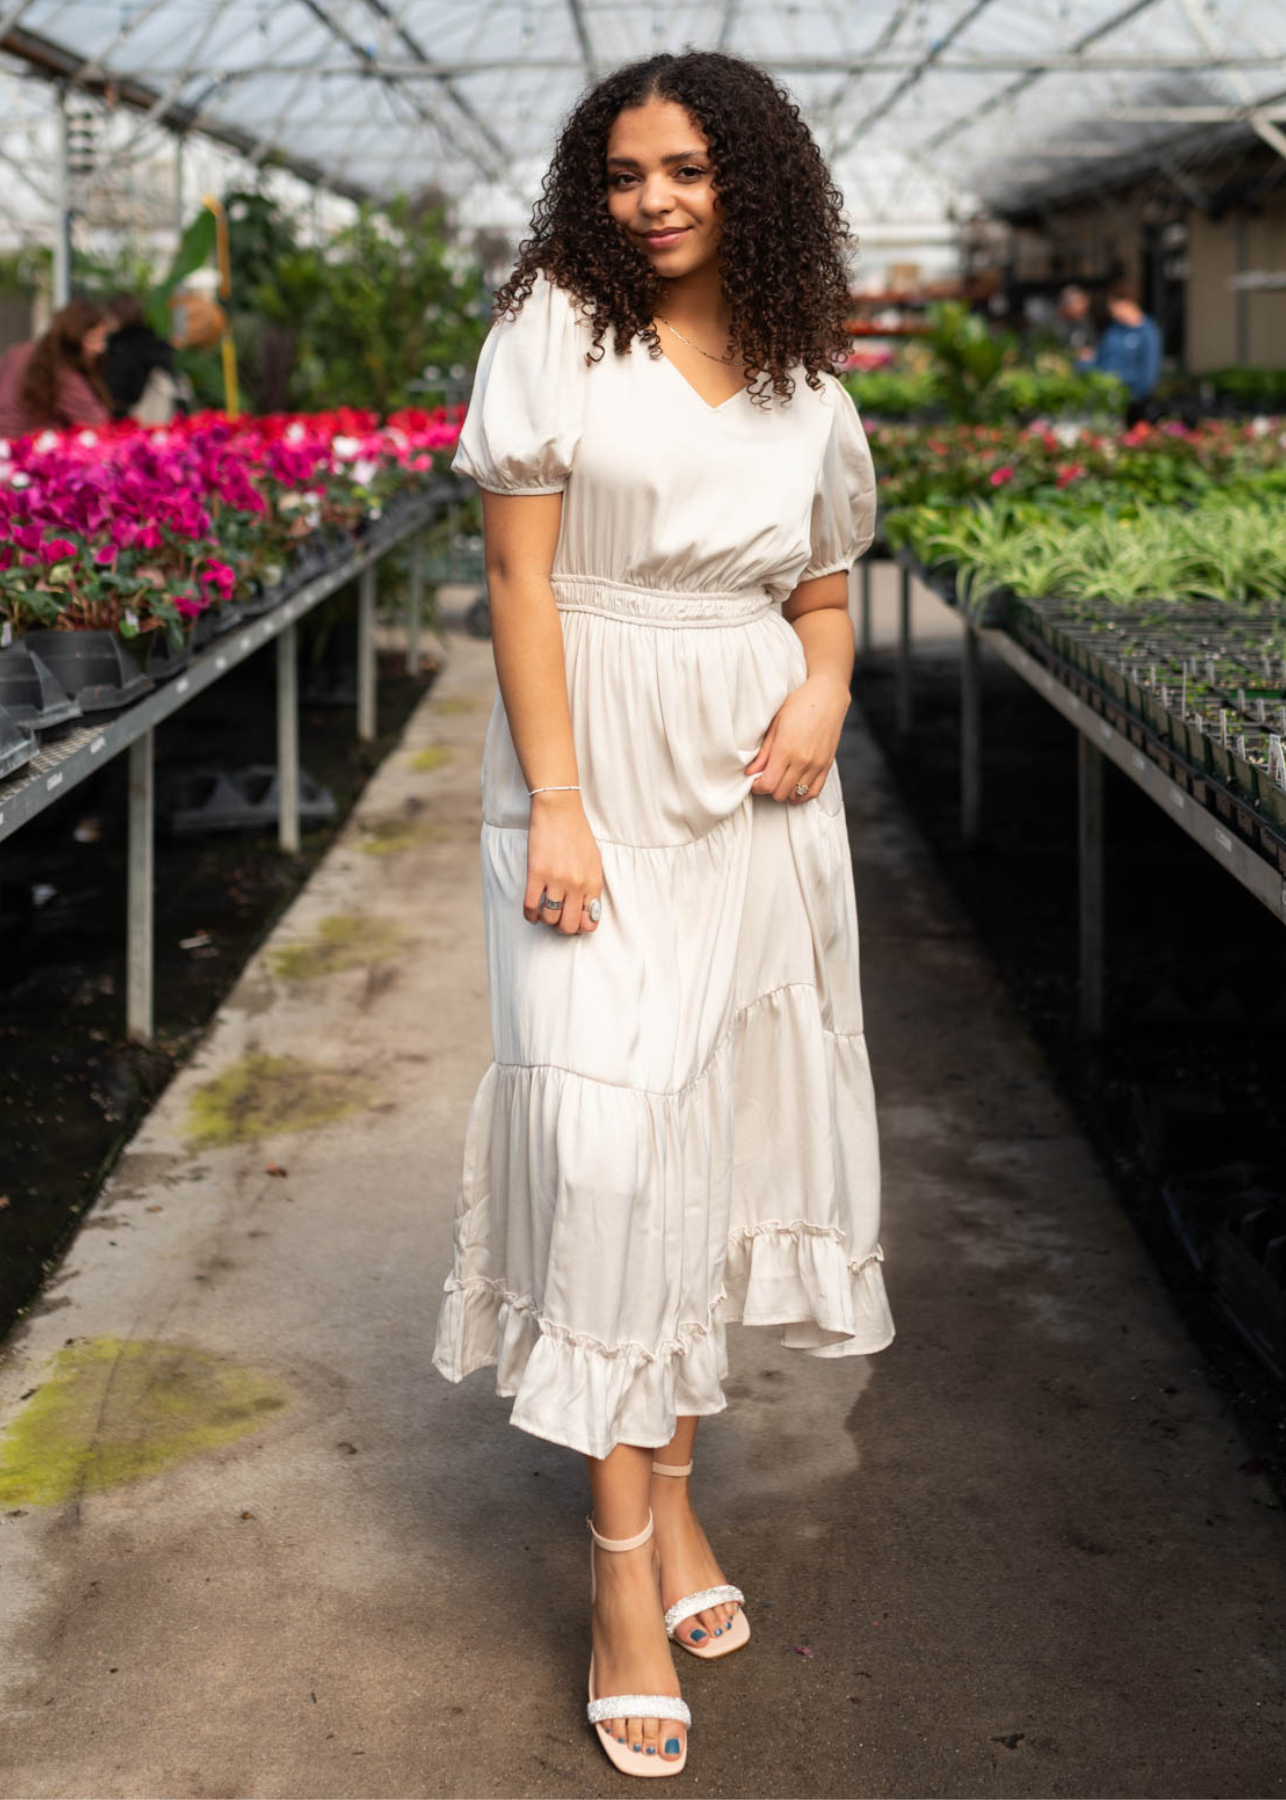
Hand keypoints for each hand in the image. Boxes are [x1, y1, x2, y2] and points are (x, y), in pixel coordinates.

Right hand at [524, 790, 604, 934]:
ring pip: (550, 919)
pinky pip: (531, 906)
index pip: (589, 921)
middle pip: (568, 926)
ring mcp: (556, 880)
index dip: (579, 927)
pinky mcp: (536, 873)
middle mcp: (576, 884)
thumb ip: (592, 886)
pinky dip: (530, 915)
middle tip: (556, 920)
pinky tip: (531, 913)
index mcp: (593, 882)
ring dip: (545, 920)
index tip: (572, 920)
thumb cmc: (577, 833)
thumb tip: (588, 911)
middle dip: (561, 928)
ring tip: (543, 912)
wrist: (559, 810)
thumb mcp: (594, 861)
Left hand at [745, 673, 849, 803]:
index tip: (753, 781)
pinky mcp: (826, 766)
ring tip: (780, 780)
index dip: (757, 787)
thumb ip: (764, 752)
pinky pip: (813, 792)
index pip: (768, 784)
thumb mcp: (775, 724)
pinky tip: (794, 786)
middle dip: (769, 790)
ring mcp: (817, 765)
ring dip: (784, 793)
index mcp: (786, 749)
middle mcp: (802, 761)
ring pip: (796, 796)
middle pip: (780, 794)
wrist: (827, 696)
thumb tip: (751, 772)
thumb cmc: (799, 704)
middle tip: (765, 778)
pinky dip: (801, 795)